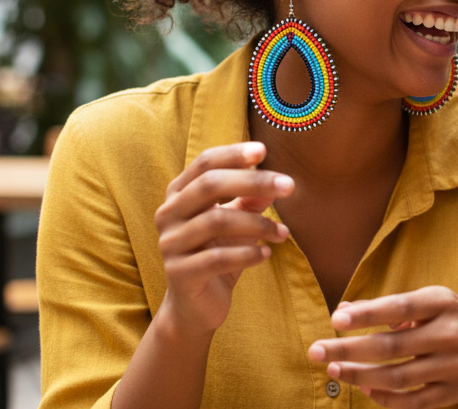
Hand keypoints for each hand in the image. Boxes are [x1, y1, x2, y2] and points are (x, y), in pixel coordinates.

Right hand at [153, 142, 292, 336]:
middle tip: (289, 186)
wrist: (195, 307)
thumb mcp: (238, 222)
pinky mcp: (178, 274)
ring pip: (217, 221)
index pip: (204, 163)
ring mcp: (170, 244)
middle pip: (209, 186)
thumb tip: (277, 181)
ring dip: (258, 224)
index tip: (264, 151)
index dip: (233, 154)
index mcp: (179, 195)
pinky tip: (267, 255)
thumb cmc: (219, 253)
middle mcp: (168, 215)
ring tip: (283, 234)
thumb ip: (251, 199)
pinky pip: (217, 258)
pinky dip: (247, 254)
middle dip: (253, 182)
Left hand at [308, 286, 457, 407]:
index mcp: (443, 303)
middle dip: (349, 349)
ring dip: (360, 375)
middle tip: (315, 351)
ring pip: (398, 377)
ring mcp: (453, 366)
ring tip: (333, 370)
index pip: (401, 307)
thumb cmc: (447, 321)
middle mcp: (451, 333)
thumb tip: (343, 311)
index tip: (336, 320)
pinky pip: (412, 401)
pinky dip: (385, 397)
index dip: (368, 314)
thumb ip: (388, 307)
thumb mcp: (427, 304)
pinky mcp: (451, 393)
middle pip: (392, 346)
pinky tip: (363, 389)